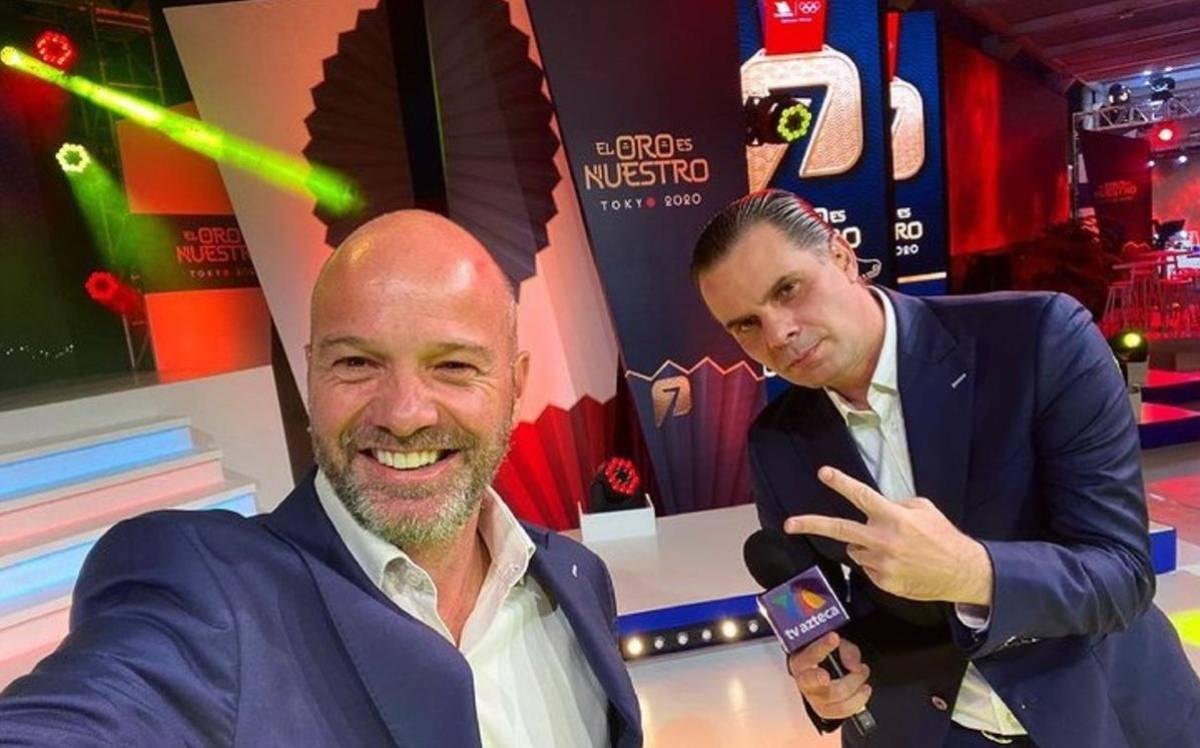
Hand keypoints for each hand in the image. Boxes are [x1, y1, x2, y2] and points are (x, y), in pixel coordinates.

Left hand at [785, 466, 993, 605]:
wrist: (962, 572)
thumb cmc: (943, 537)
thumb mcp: (924, 510)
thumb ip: (896, 505)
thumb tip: (877, 508)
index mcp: (894, 517)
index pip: (862, 496)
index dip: (841, 483)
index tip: (824, 473)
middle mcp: (883, 540)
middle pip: (839, 530)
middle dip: (810, 525)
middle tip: (789, 524)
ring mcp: (881, 563)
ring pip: (856, 550)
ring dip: (865, 546)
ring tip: (893, 549)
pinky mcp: (883, 582)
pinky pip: (867, 568)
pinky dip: (877, 563)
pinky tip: (898, 564)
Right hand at [788, 633, 870, 720]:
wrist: (820, 671)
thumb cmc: (825, 655)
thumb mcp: (834, 643)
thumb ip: (845, 649)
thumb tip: (855, 667)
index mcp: (800, 660)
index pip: (808, 654)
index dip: (821, 647)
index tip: (834, 637)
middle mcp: (803, 681)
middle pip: (817, 682)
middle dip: (836, 676)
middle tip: (857, 670)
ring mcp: (813, 698)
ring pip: (834, 696)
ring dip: (854, 685)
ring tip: (863, 673)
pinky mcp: (824, 710)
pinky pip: (842, 711)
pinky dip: (857, 701)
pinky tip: (864, 690)